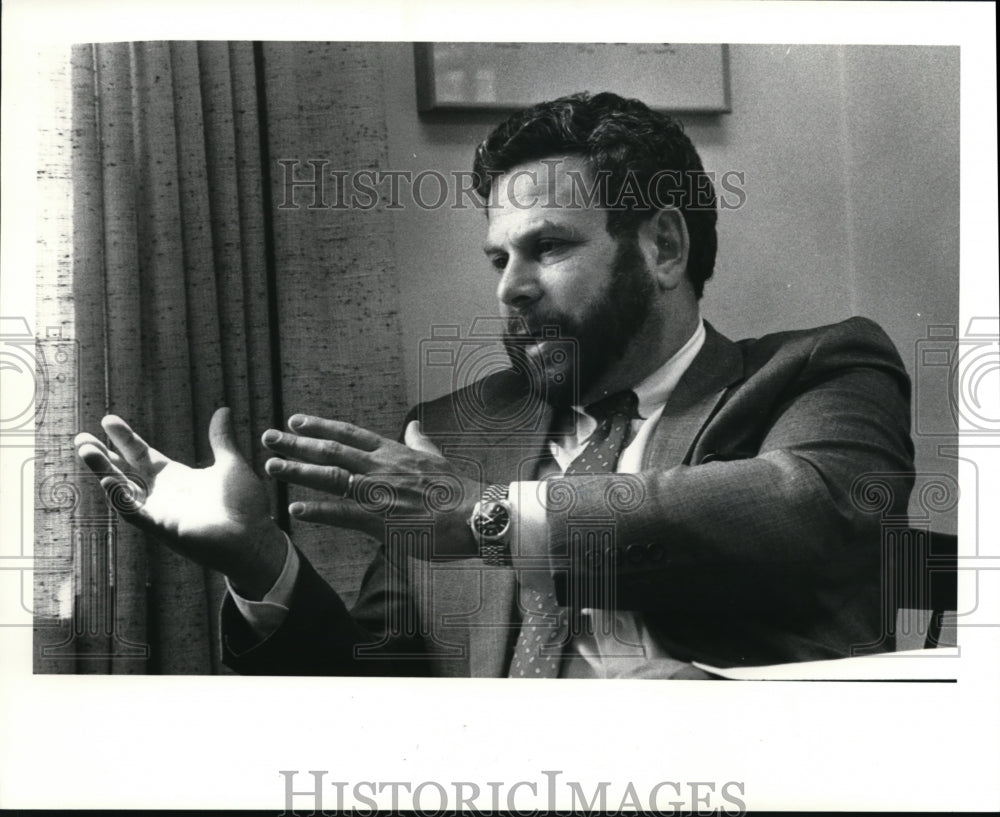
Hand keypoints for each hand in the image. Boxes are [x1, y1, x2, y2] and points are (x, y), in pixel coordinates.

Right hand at [74, 407, 285, 596]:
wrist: (256, 537)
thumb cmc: (244, 505)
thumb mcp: (230, 464)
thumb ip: (221, 438)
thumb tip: (223, 410)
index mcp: (175, 478)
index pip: (142, 455)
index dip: (125, 439)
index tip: (108, 420)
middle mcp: (162, 494)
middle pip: (124, 471)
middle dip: (102, 456)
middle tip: (81, 438)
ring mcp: (160, 511)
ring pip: (123, 490)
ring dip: (103, 472)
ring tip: (86, 450)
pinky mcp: (163, 528)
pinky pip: (135, 513)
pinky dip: (121, 498)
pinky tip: (108, 481)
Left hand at [261, 414, 480, 558]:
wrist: (476, 515)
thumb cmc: (459, 490)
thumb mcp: (437, 458)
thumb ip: (419, 442)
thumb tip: (413, 425)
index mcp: (393, 452)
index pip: (349, 434)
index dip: (320, 426)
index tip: (296, 421)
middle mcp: (380, 467)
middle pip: (331, 450)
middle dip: (296, 444)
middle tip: (268, 438)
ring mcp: (378, 493)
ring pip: (330, 477)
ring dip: (298, 471)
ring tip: (272, 467)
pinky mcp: (381, 521)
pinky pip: (342, 514)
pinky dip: (318, 510)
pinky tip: (296, 508)